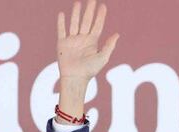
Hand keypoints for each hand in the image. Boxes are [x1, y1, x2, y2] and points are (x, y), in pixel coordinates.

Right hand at [56, 0, 118, 117]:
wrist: (75, 78)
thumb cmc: (89, 71)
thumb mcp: (102, 58)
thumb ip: (109, 46)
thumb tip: (117, 34)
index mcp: (92, 42)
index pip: (97, 25)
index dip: (100, 16)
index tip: (103, 6)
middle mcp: (82, 39)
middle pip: (86, 21)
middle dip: (89, 10)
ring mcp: (72, 40)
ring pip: (74, 23)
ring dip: (76, 13)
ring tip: (78, 2)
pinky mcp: (62, 44)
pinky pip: (61, 30)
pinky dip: (61, 23)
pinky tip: (62, 14)